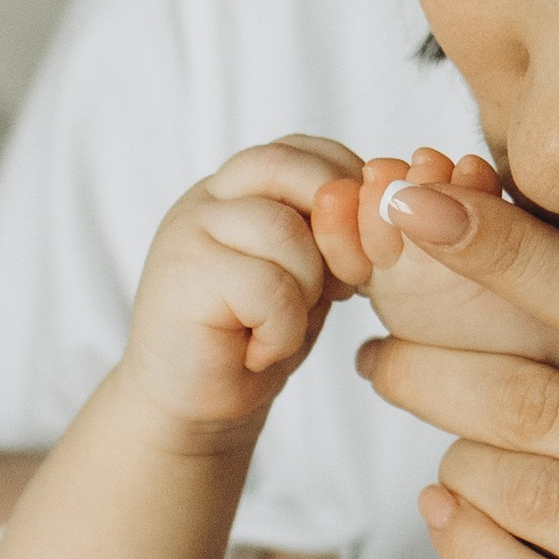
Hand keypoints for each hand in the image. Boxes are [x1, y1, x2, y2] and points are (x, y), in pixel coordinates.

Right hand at [113, 134, 370, 453]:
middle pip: (292, 169)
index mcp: (240, 186)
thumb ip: (330, 234)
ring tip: (283, 327)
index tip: (357, 254)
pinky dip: (281, 330)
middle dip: (336, 229)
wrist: (189, 408)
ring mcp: (189, 229)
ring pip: (286, 231)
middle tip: (339, 288)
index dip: (349, 194)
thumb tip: (375, 206)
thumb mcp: (306, 275)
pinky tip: (260, 351)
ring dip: (307, 290)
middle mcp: (209, 196)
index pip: (308, 150)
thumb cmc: (253, 339)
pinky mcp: (183, 274)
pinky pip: (268, 286)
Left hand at [356, 175, 558, 558]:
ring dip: (455, 461)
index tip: (415, 202)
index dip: (512, 252)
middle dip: (441, 368)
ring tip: (441, 449)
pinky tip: (440, 514)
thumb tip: (503, 209)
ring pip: (531, 499)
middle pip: (555, 406)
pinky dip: (466, 546)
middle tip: (379, 351)